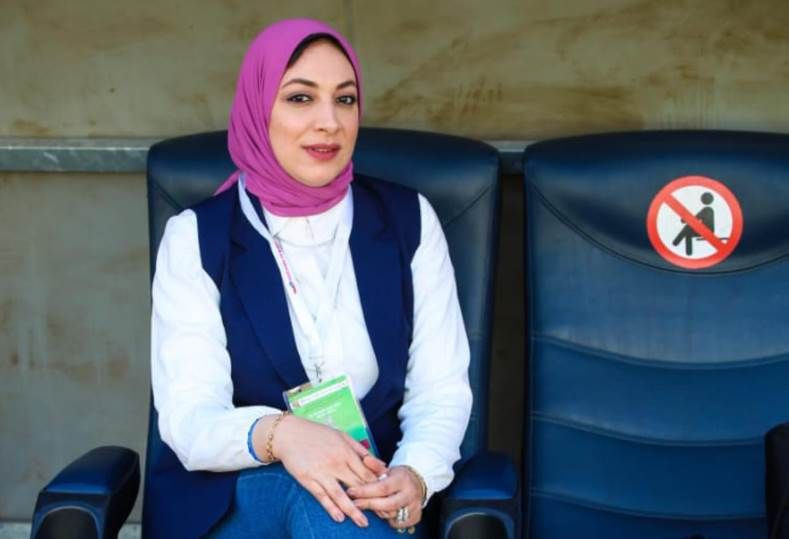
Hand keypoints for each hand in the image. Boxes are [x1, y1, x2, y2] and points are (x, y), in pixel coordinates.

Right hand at [253, 414, 386, 526]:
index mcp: (346, 451)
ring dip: (352, 510)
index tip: (387, 498)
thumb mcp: (342, 436)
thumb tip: (380, 465)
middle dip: (370, 501)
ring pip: (340, 494)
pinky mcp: (307, 479)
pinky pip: (321, 496)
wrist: (289, 433)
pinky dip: (330, 507)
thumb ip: (361, 451)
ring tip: (363, 523)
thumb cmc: (317, 434)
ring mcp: (321, 472)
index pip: (366, 473)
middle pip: (356, 486)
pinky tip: (339, 517)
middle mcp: (335, 463)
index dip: (377, 487)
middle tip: (383, 515)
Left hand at [346, 465, 423, 529]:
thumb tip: (365, 459)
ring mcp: (414, 506)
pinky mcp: (415, 516)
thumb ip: (376, 466)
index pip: (383, 487)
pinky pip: (397, 522)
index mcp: (403, 479)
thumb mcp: (388, 469)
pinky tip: (382, 512)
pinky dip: (388, 519)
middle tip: (354, 504)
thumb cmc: (398, 476)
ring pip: (391, 514)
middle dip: (369, 504)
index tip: (351, 492)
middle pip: (387, 504)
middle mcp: (410, 493)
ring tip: (367, 505)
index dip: (365, 491)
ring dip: (377, 511)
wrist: (417, 483)